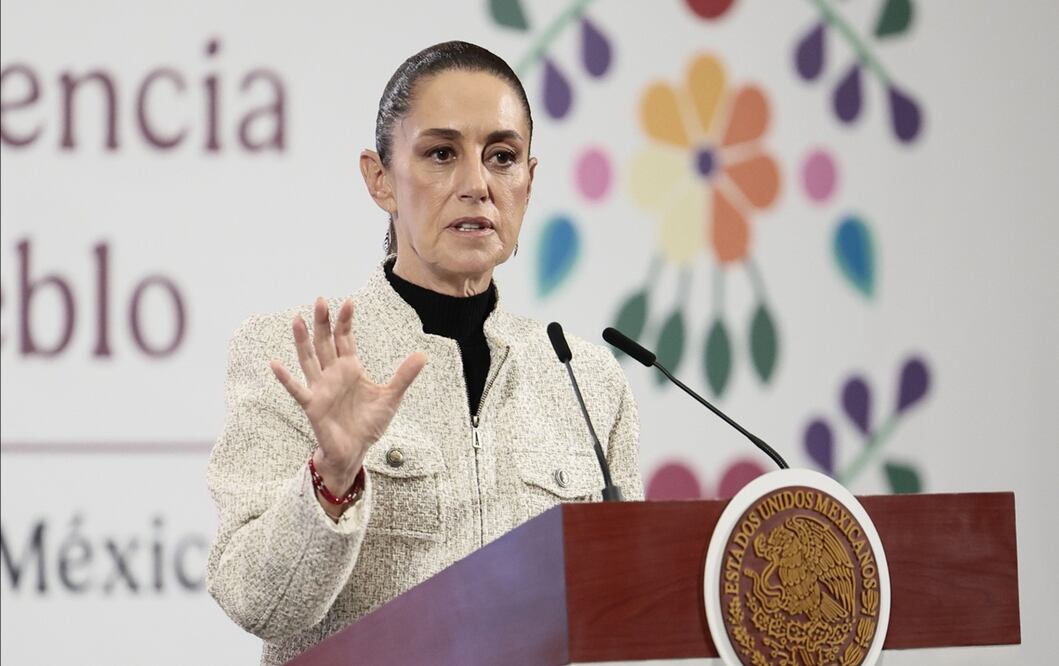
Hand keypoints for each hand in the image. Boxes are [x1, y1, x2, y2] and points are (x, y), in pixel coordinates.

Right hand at [270, 297, 426, 496]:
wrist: (355, 450)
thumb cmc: (368, 423)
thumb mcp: (391, 397)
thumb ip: (404, 376)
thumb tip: (423, 354)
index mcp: (350, 368)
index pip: (346, 339)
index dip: (345, 321)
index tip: (348, 302)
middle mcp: (333, 374)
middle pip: (325, 343)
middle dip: (323, 323)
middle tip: (320, 300)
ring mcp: (320, 388)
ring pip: (309, 359)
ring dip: (302, 341)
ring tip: (297, 320)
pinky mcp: (312, 405)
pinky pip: (297, 389)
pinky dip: (286, 378)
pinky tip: (275, 364)